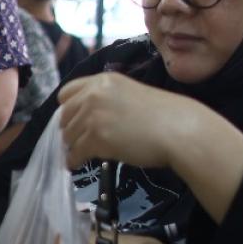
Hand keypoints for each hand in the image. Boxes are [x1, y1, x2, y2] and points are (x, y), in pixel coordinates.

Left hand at [57, 72, 208, 170]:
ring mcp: (94, 116)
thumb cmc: (162, 115)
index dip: (68, 109)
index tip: (74, 120)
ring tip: (81, 154)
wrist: (178, 130)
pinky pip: (75, 153)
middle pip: (64, 116)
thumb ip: (105, 99)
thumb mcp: (128, 94)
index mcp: (102, 80)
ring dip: (73, 146)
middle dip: (70, 130)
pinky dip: (74, 160)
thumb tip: (85, 117)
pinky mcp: (97, 138)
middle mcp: (94, 94)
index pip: (66, 93)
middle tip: (79, 141)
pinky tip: (79, 163)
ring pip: (68, 136)